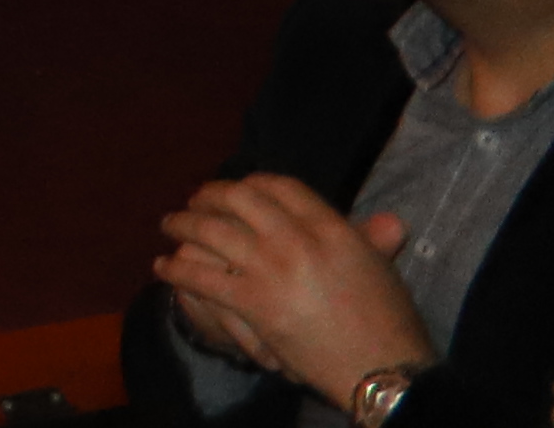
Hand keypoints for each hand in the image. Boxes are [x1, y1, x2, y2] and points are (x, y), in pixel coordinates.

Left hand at [155, 174, 426, 401]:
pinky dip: (176, 270)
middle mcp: (297, 239)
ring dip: (182, 225)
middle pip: (239, 199)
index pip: (282, 187)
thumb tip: (390, 219)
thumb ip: (372, 240)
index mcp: (331, 228)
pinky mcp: (252, 301)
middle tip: (195, 201)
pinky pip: (202, 277)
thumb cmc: (389, 324)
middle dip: (211, 195)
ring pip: (211, 231)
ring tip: (169, 226)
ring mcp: (271, 268)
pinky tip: (163, 267)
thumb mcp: (382, 272)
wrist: (381, 370)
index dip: (253, 183)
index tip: (238, 187)